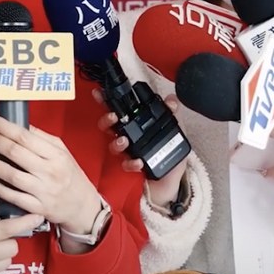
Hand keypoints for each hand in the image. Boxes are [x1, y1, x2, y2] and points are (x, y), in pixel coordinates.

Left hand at [0, 114, 103, 234]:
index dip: (5, 127)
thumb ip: (42, 138)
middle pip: (16, 153)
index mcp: (56, 155)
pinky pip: (13, 197)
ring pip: (12, 175)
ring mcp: (43, 191)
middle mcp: (49, 172)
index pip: (25, 136)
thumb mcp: (62, 152)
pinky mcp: (36, 208)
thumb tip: (20, 125)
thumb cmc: (70, 175)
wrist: (82, 206)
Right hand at [92, 88, 186, 205]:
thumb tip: (171, 99)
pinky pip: (126, 165)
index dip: (107, 101)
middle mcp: (127, 138)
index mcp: (135, 126)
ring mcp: (127, 154)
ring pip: (113, 146)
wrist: (172, 180)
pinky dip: (131, 163)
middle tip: (113, 117)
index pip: (119, 111)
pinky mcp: (132, 169)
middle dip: (107, 120)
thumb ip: (171, 114)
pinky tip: (139, 162)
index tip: (99, 93)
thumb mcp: (173, 130)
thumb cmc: (168, 153)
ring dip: (117, 142)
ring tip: (124, 141)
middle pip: (109, 126)